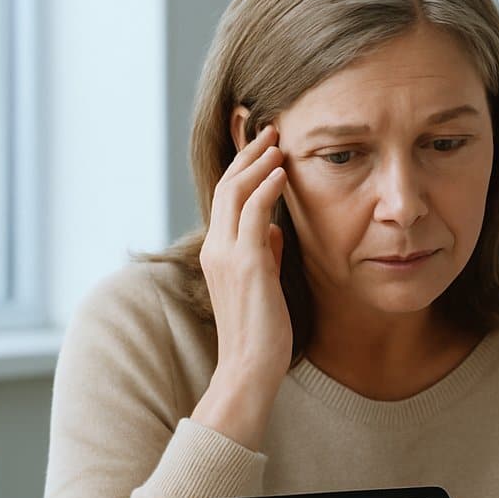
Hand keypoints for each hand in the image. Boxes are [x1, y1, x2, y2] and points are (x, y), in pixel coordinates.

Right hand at [190, 124, 290, 449]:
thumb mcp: (263, 285)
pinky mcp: (246, 265)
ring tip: (277, 141)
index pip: (226, 198)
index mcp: (218, 253)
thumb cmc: (261, 333)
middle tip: (269, 128)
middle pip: (226, 185)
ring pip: (235, 193)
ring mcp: (228, 256)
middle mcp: (216, 249)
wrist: (248, 369)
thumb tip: (273, 230)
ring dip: (258, 163)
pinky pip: (252, 214)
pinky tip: (281, 171)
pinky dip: (266, 188)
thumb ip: (264, 254)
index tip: (262, 145)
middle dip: (248, 153)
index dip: (242, 167)